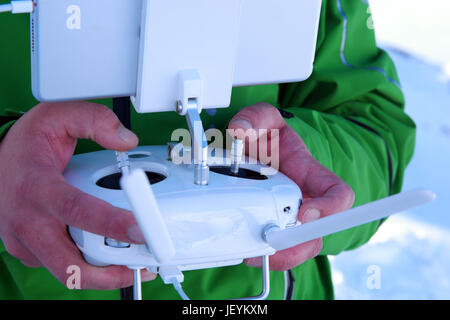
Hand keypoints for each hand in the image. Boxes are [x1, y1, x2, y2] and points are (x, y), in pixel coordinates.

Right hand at [0, 102, 155, 289]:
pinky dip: (88, 266)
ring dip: (103, 275)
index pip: (76, 210)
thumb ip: (95, 121)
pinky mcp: (29, 251)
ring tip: (133, 263)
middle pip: (69, 264)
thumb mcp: (58, 116)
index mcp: (37, 187)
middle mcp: (27, 221)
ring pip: (67, 273)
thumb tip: (127, 140)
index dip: (110, 223)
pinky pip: (61, 267)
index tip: (141, 230)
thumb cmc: (28, 144)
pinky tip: (107, 252)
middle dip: (110, 274)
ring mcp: (25, 241)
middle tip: (143, 266)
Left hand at [228, 103, 354, 270]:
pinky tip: (246, 250)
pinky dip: (264, 255)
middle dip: (297, 244)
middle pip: (317, 234)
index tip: (305, 213)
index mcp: (310, 174)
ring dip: (280, 256)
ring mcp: (289, 216)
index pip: (339, 193)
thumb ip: (255, 117)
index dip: (331, 208)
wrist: (257, 149)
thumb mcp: (263, 118)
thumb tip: (241, 129)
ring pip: (297, 248)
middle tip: (271, 241)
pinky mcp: (272, 226)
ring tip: (254, 252)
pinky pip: (276, 250)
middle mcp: (305, 200)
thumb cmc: (268, 136)